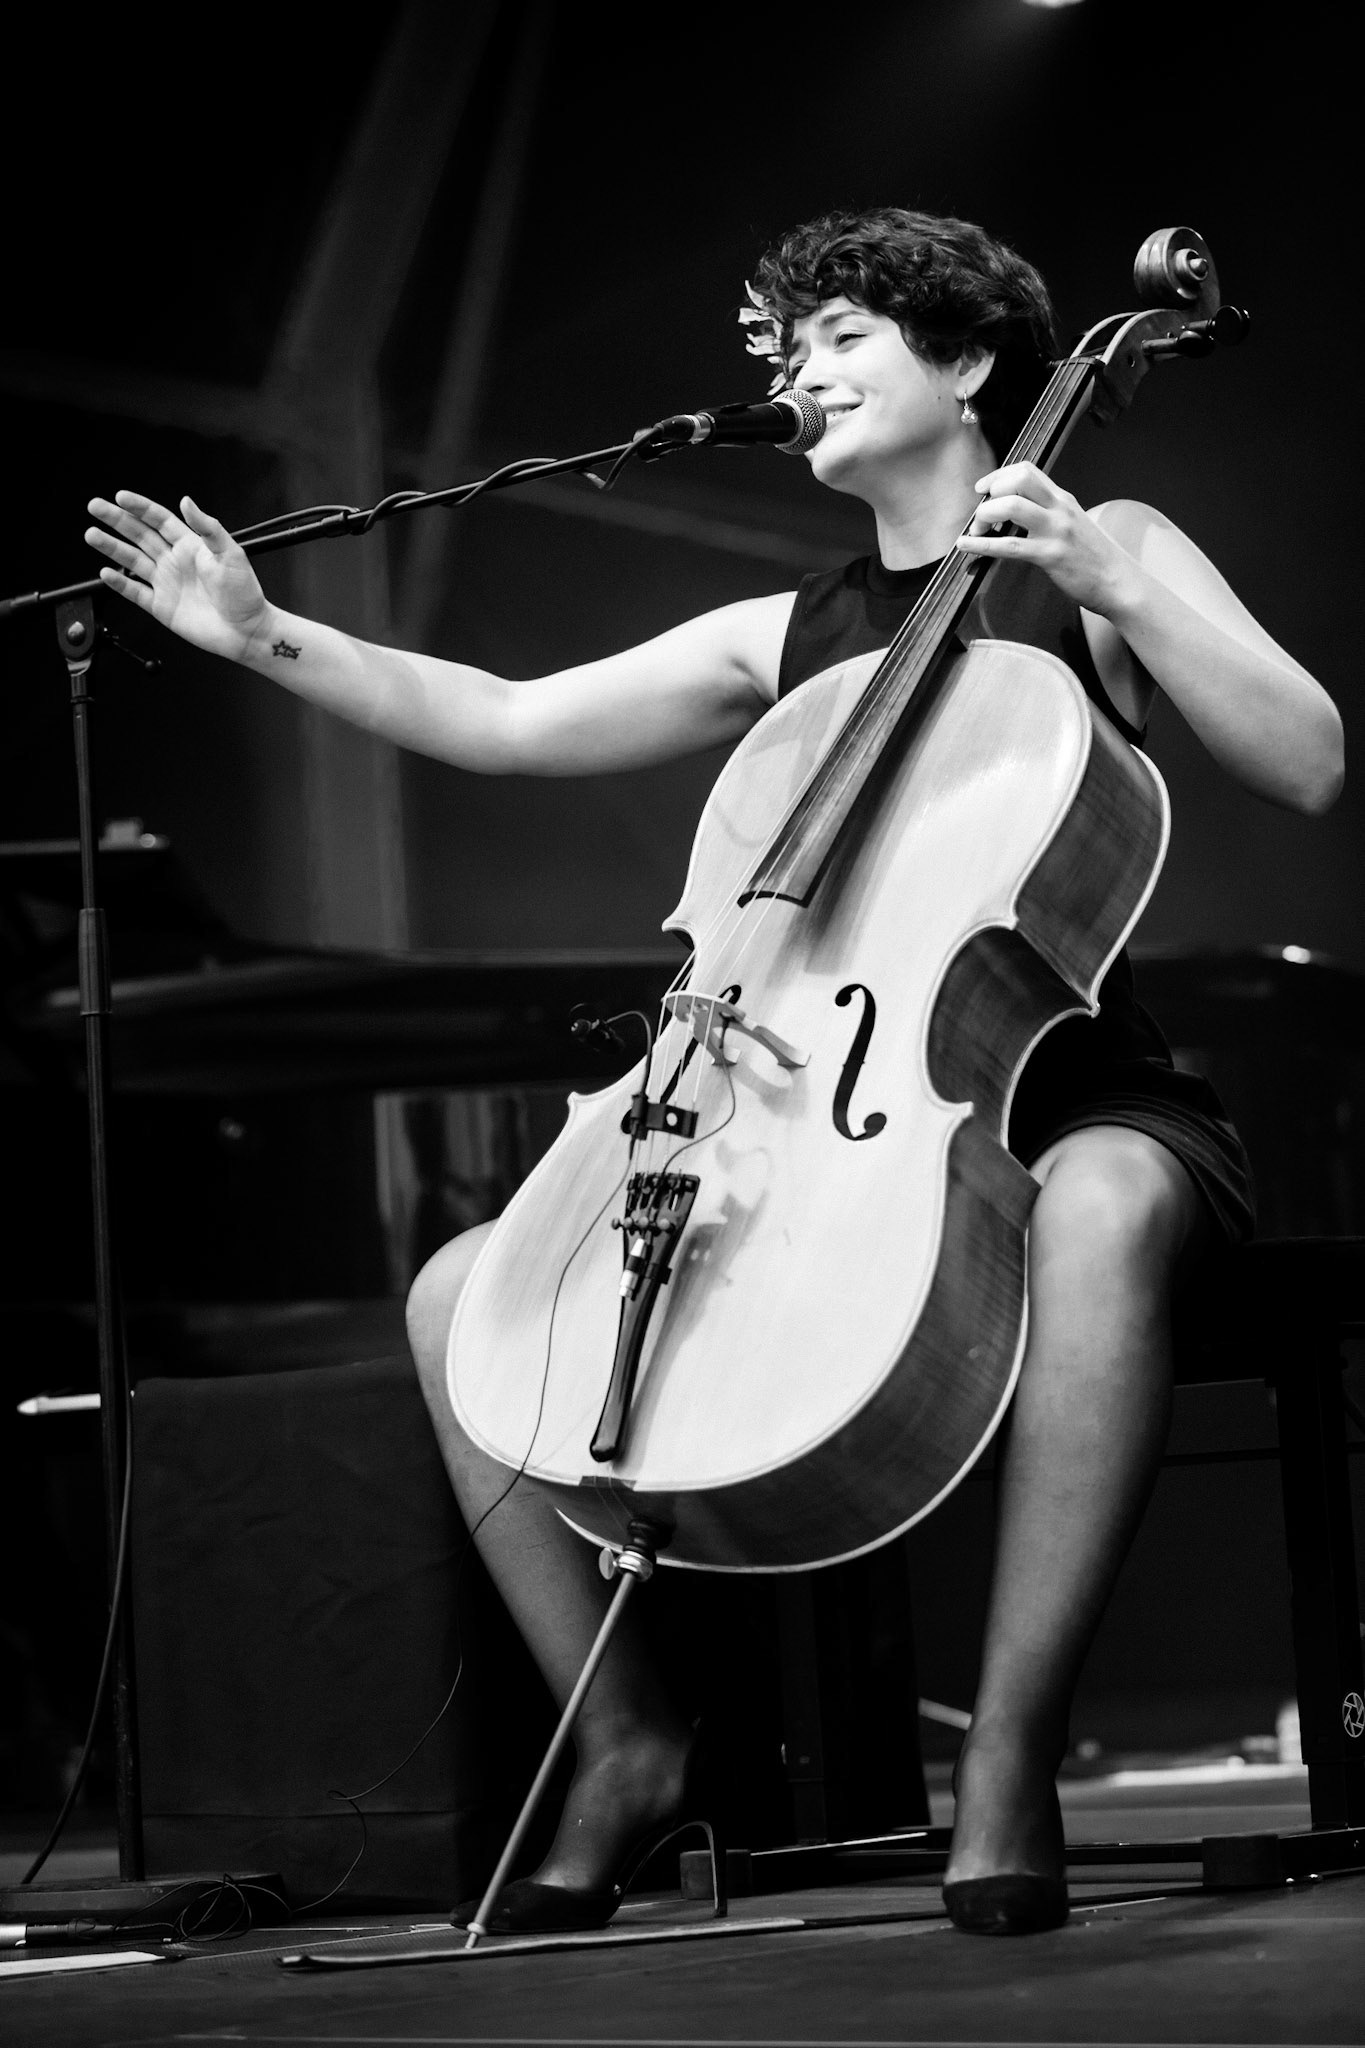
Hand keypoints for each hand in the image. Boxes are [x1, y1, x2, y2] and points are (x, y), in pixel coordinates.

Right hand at [84, 492, 269, 661]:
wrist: (246, 630)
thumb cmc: (245, 593)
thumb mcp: (230, 553)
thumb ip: (208, 528)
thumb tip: (187, 502)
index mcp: (190, 545)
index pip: (158, 519)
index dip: (139, 507)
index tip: (120, 497)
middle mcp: (175, 561)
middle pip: (139, 535)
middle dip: (116, 520)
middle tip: (95, 506)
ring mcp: (166, 583)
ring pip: (132, 560)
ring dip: (111, 547)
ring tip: (91, 534)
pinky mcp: (162, 606)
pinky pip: (135, 592)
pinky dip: (119, 583)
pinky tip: (106, 572)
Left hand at [955, 463, 1136, 616]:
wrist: (1120, 582)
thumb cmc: (1095, 558)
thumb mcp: (1074, 525)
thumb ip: (1050, 514)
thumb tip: (1019, 513)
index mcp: (1063, 499)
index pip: (1027, 470)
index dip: (999, 475)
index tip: (984, 488)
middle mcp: (1059, 509)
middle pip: (1018, 479)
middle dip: (990, 492)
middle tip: (980, 513)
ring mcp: (1056, 531)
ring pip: (1011, 507)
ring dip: (985, 516)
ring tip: (976, 531)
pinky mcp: (1051, 556)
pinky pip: (1009, 546)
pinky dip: (981, 545)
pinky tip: (965, 546)